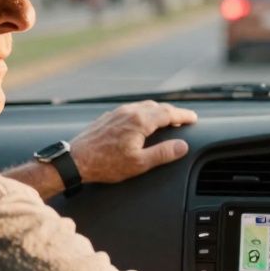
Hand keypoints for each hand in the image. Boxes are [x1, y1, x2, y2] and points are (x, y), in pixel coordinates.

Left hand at [69, 100, 198, 183]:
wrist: (76, 160)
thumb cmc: (105, 164)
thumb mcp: (139, 164)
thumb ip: (163, 153)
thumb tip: (182, 146)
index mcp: (140, 121)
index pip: (168, 114)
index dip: (183, 115)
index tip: (193, 118)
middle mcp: (130, 112)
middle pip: (158, 107)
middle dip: (173, 112)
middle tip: (184, 118)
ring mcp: (118, 112)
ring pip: (145, 106)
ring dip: (159, 111)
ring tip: (167, 118)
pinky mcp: (110, 116)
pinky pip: (133, 109)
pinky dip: (145, 112)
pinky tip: (144, 120)